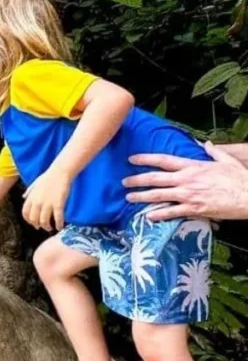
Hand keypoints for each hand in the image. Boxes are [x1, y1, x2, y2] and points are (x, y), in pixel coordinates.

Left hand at [22, 167, 71, 230]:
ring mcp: (47, 204)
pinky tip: (60, 227)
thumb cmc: (48, 177)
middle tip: (42, 227)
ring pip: (44, 221)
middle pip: (34, 220)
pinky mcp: (58, 204)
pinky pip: (57, 218)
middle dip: (38, 225)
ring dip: (47, 227)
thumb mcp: (34, 184)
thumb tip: (23, 197)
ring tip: (51, 228)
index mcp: (31, 198)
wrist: (59, 172)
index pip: (25, 214)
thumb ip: (28, 192)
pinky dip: (58, 224)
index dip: (29, 221)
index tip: (33, 223)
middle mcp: (37, 202)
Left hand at [124, 142, 247, 220]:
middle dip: (137, 179)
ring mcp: (188, 195)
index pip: (163, 160)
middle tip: (124, 182)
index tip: (132, 159)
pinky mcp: (194, 209)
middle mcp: (186, 180)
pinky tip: (148, 216)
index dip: (145, 159)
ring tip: (129, 197)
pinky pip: (171, 212)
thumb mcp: (226, 160)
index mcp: (192, 166)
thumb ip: (213, 151)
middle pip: (155, 178)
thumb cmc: (239, 178)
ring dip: (142, 196)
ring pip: (159, 195)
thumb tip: (205, 143)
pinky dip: (158, 214)